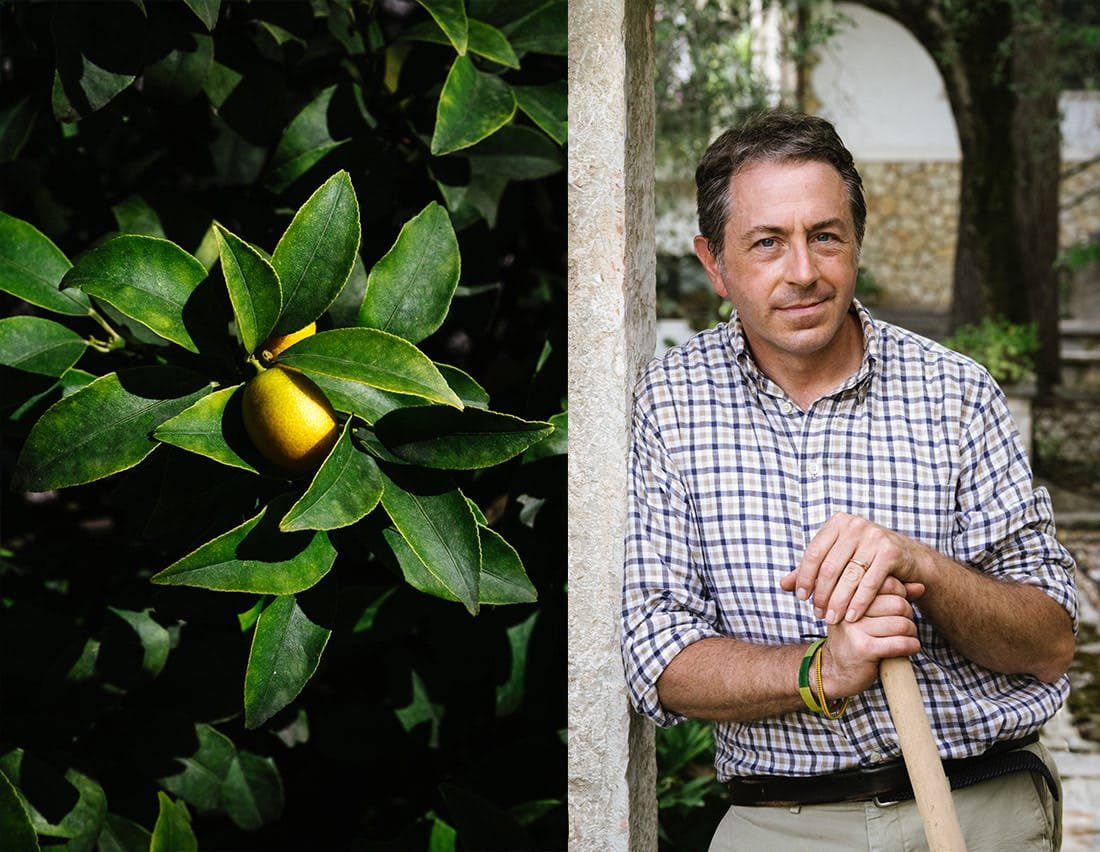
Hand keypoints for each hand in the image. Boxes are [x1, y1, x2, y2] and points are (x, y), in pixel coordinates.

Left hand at [780, 512, 926, 624]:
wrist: (910, 559)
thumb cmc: (867, 559)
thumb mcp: (839, 559)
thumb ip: (812, 570)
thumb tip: (783, 585)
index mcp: (838, 523)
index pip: (813, 552)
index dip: (804, 577)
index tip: (801, 598)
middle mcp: (855, 525)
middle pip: (829, 566)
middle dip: (822, 593)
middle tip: (818, 613)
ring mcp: (874, 537)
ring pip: (848, 576)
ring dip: (838, 602)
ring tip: (832, 619)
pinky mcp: (890, 553)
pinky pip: (870, 583)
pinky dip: (859, 603)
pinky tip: (851, 617)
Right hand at [821, 577, 921, 696]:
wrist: (835, 671)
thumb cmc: (856, 639)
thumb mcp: (868, 614)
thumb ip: (893, 597)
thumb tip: (920, 586)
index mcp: (849, 595)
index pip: (885, 583)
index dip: (900, 593)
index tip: (898, 605)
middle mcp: (849, 608)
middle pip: (897, 603)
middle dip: (908, 615)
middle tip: (903, 625)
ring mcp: (855, 629)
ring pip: (902, 624)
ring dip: (911, 633)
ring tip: (905, 637)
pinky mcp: (864, 649)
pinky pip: (901, 643)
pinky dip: (912, 646)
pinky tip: (909, 648)